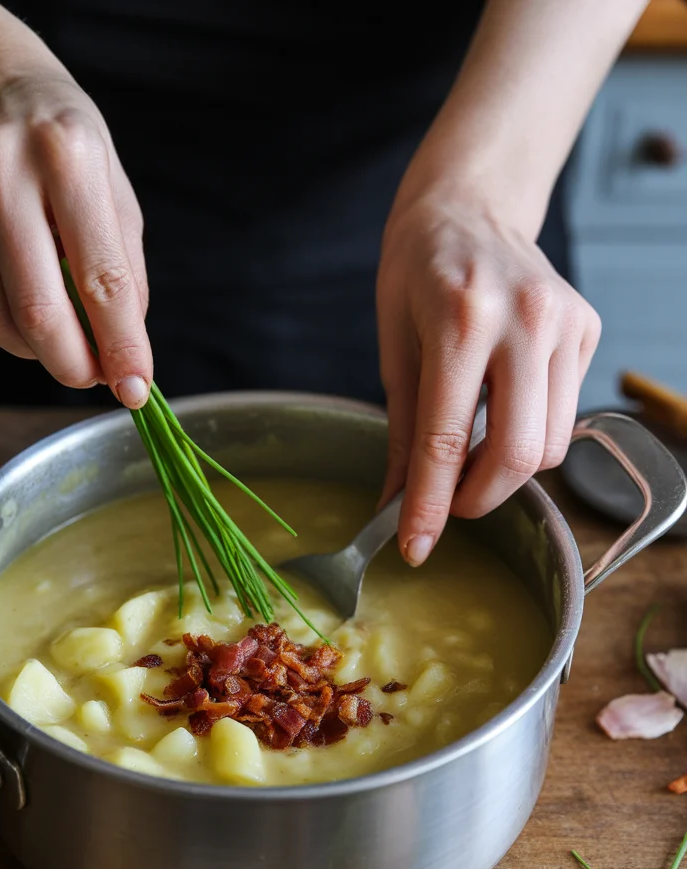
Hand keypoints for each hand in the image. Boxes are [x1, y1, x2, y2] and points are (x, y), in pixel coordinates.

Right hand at [0, 70, 151, 407]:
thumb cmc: (67, 151)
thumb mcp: (115, 196)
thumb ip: (125, 276)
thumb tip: (123, 360)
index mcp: (67, 154)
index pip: (102, 277)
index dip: (122, 346)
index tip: (136, 390)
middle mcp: (1, 166)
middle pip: (37, 309)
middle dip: (72, 364)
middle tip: (92, 377)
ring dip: (36, 351)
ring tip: (60, 335)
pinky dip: (2, 333)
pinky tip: (21, 313)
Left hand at [376, 189, 600, 565]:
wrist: (470, 204)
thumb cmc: (417, 271)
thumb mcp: (393, 348)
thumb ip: (403, 433)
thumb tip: (397, 507)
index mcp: (461, 320)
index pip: (447, 440)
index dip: (430, 506)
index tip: (416, 549)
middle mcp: (525, 320)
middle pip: (518, 455)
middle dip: (478, 500)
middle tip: (447, 504)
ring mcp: (566, 324)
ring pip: (550, 446)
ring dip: (505, 470)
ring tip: (469, 448)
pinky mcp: (588, 329)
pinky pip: (564, 415)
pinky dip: (530, 433)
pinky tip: (501, 407)